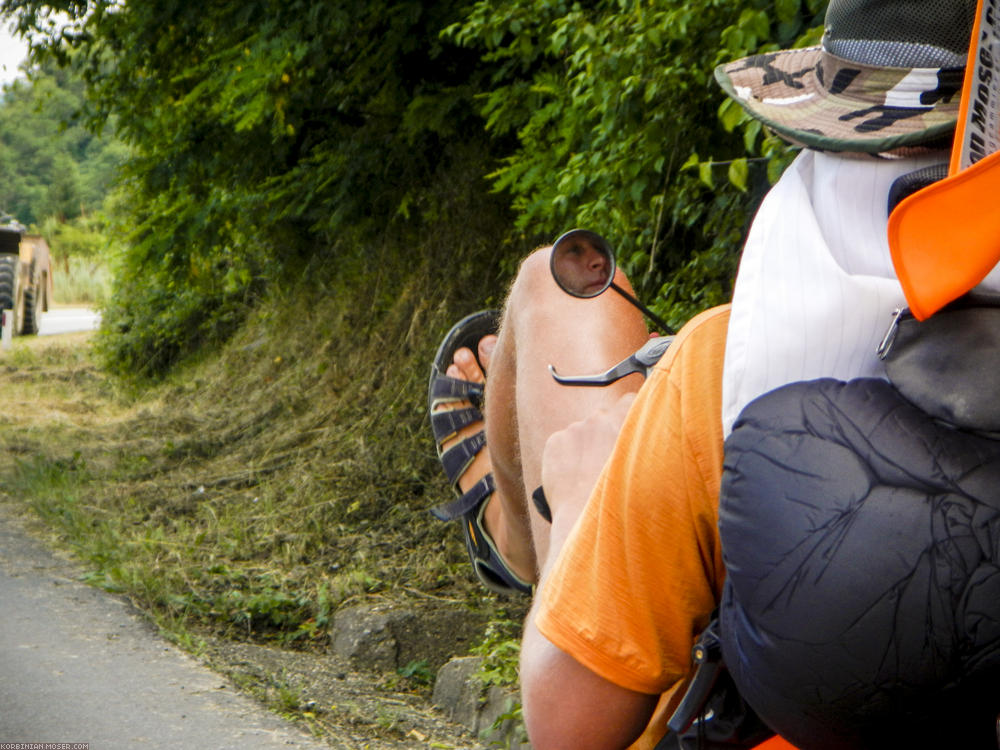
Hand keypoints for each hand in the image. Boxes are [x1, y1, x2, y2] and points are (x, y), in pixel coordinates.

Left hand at [540, 392, 635, 529]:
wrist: (586, 514)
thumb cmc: (622, 498)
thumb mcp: (648, 471)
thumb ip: (648, 449)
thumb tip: (650, 447)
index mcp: (626, 422)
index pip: (630, 400)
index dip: (629, 414)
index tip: (627, 429)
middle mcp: (600, 419)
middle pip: (604, 416)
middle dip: (605, 433)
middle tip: (606, 460)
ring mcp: (575, 428)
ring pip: (581, 432)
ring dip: (584, 447)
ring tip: (588, 475)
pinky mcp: (556, 440)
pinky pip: (562, 443)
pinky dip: (565, 457)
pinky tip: (572, 477)